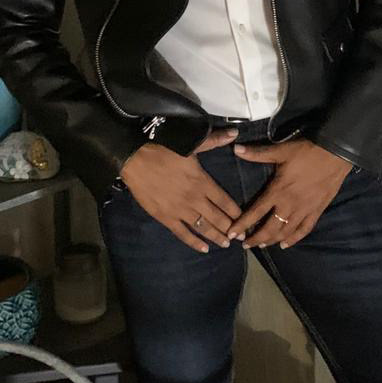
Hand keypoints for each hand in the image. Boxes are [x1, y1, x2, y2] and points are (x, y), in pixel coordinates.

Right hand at [119, 130, 238, 253]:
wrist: (136, 161)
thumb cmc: (163, 151)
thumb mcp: (191, 144)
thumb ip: (214, 141)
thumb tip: (234, 132)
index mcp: (202, 182)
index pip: (225, 201)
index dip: (236, 212)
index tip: (245, 220)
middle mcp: (194, 199)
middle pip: (217, 218)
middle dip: (231, 229)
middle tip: (241, 238)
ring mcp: (180, 210)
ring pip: (203, 227)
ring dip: (216, 237)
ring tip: (226, 245)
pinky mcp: (166, 217)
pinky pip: (183, 233)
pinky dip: (194, 242)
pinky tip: (203, 249)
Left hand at [231, 139, 351, 248]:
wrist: (336, 154)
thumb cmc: (307, 152)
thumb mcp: (281, 151)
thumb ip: (257, 154)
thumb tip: (235, 149)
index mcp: (277, 191)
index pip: (255, 212)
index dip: (242, 224)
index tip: (231, 235)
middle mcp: (289, 205)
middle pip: (269, 228)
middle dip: (255, 239)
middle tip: (245, 245)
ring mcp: (304, 210)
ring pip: (285, 232)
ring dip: (271, 240)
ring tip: (261, 245)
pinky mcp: (317, 211)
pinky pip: (304, 229)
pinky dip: (294, 239)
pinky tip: (285, 244)